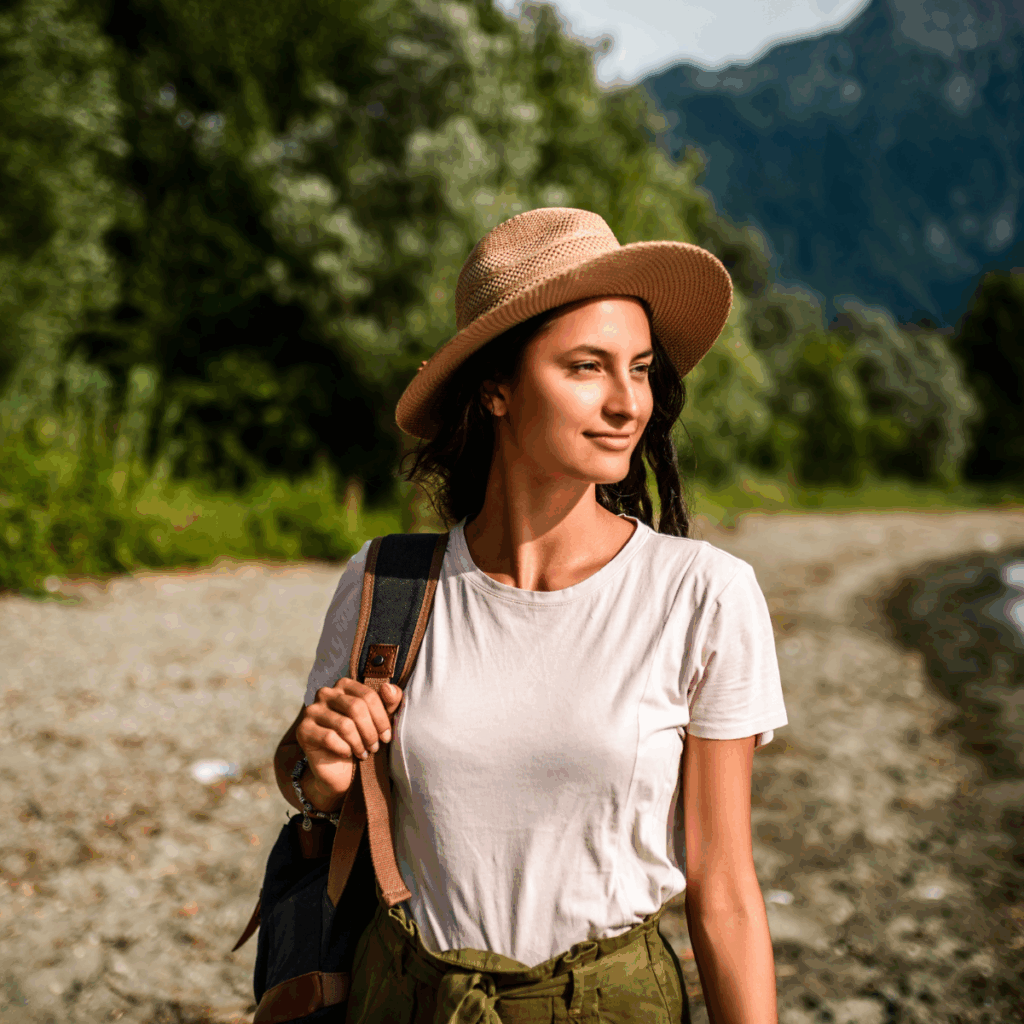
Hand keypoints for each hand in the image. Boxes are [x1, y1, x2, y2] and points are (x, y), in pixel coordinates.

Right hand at [295, 677, 403, 806]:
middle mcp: (325, 693)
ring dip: (359, 743)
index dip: (381, 718)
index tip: (386, 736)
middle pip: (356, 707)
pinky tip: (347, 754)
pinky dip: (344, 749)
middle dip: (370, 731)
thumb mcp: (380, 720)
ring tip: (363, 753)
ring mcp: (311, 710)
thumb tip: (388, 687)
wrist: (339, 770)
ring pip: (344, 725)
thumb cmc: (361, 740)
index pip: (368, 695)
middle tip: (375, 747)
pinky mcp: (303, 730)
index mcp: (344, 685)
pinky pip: (329, 738)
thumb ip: (390, 701)